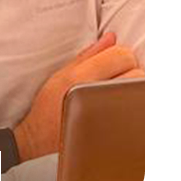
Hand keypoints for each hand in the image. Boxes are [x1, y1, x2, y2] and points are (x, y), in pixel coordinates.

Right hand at [14, 33, 143, 161]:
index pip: (122, 55)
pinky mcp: (117, 134)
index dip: (120, 57)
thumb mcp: (60, 75)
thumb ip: (87, 55)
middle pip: (137, 75)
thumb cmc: (47, 109)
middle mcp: (95, 96)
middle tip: (115, 83)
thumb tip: (111, 37)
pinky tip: (120, 111)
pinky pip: (137, 114)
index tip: (112, 66)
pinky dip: (133, 109)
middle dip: (129, 75)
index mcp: (80, 78)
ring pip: (140, 94)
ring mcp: (108, 118)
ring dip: (133, 92)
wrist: (41, 143)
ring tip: (117, 97)